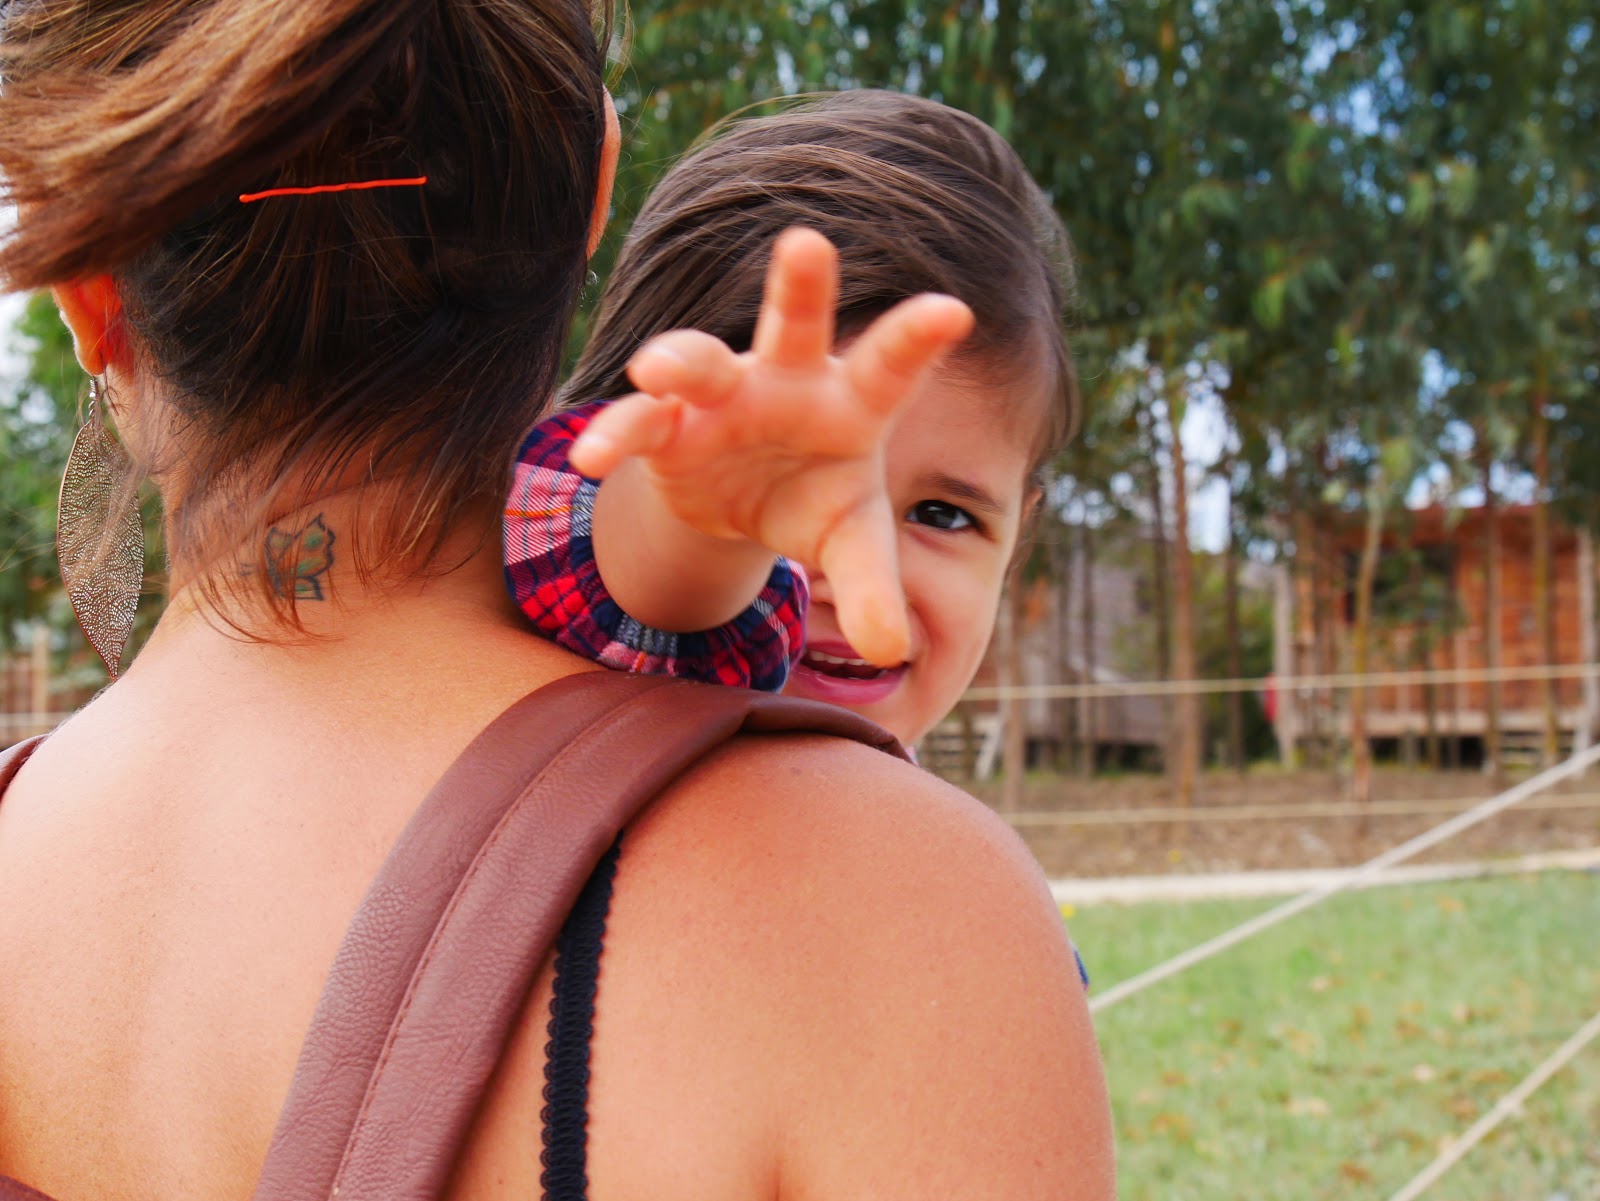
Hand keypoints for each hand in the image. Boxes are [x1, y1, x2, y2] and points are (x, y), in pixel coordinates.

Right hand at [569, 228, 973, 667]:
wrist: (742, 502)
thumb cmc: (814, 501)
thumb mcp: (850, 543)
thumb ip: (873, 587)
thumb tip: (891, 652)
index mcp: (851, 403)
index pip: (890, 368)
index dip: (916, 339)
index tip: (956, 310)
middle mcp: (787, 382)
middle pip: (796, 324)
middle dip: (799, 285)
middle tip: (806, 244)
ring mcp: (722, 397)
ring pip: (701, 363)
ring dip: (679, 360)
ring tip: (657, 369)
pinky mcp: (666, 429)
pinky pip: (638, 424)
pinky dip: (616, 436)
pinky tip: (593, 458)